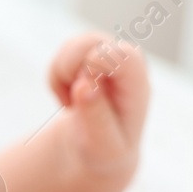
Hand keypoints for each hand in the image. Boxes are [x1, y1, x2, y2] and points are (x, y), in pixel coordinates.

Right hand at [47, 33, 148, 177]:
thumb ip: (96, 118)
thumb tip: (84, 85)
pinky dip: (56, 76)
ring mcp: (106, 59)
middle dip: (71, 69)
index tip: (82, 91)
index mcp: (137, 87)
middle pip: (93, 42)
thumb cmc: (106, 149)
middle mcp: (125, 67)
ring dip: (61, 74)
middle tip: (72, 100)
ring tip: (70, 102)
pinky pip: (63, 53)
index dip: (96, 65)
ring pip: (74, 44)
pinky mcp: (88, 58)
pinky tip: (68, 97)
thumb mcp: (102, 146)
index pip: (123, 55)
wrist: (99, 149)